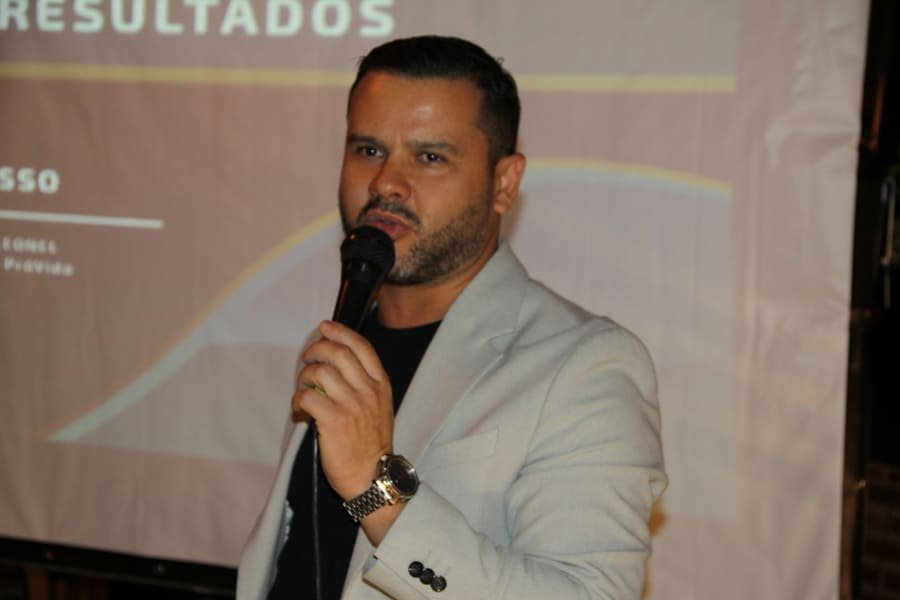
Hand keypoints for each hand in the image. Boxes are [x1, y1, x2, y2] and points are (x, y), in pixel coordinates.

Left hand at [292, 320, 393, 501]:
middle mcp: (368, 391)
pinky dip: (298, 398)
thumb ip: (365, 384)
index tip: (325, 327)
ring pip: (320, 372)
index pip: (361, 346)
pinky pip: (307, 396)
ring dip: (305, 375)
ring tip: (303, 387)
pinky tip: (300, 408)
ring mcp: (352, 405)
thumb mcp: (381, 408)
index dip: (340, 332)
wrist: (374, 477)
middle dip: (317, 349)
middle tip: (307, 358)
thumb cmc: (372, 445)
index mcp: (381, 385)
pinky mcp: (334, 421)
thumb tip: (337, 364)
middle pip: (338, 353)